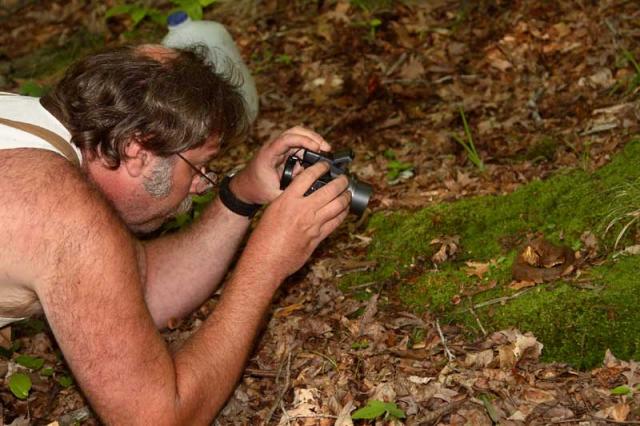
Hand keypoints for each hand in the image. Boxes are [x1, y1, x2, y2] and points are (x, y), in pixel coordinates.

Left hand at [229, 126, 330, 204]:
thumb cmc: (256, 190)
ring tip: (326, 151)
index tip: (317, 148)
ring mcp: (279, 147)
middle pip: (295, 131)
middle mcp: (274, 146)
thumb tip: (310, 187)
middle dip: (313, 137)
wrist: (245, 188)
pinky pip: (298, 144)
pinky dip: (310, 147)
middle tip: (327, 148)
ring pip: (298, 135)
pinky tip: (318, 155)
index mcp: (268, 154)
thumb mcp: (273, 194)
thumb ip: (290, 191)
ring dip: (313, 140)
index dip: (304, 140)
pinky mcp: (284, 151)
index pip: (287, 139)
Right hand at [240, 162, 350, 283]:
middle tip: (344, 179)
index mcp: (287, 200)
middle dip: (341, 182)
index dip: (321, 167)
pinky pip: (336, 222)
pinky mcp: (318, 238)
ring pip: (337, 205)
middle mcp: (302, 210)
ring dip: (346, 197)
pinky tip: (344, 210)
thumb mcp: (272, 211)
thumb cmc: (264, 237)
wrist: (266, 261)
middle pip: (330, 190)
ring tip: (347, 193)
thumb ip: (288, 200)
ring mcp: (313, 224)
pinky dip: (343, 214)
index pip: (308, 176)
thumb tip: (301, 193)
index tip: (326, 166)